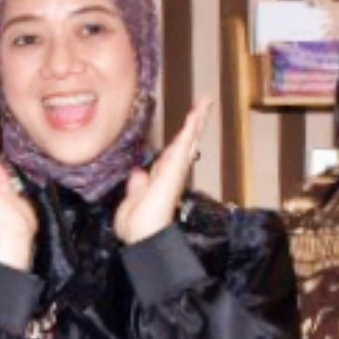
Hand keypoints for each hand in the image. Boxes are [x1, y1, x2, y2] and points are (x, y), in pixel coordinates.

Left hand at [113, 101, 212, 246]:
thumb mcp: (133, 199)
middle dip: (196, 123)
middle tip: (205, 104)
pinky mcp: (176, 168)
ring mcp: (176, 170)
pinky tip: (196, 114)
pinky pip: (184, 143)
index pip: (173, 152)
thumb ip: (137, 185)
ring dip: (197, 119)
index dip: (181, 137)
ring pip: (189, 138)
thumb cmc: (137, 226)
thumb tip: (139, 173)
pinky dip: (190, 127)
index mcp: (161, 178)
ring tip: (206, 102)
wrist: (142, 236)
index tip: (187, 123)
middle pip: (186, 142)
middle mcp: (171, 172)